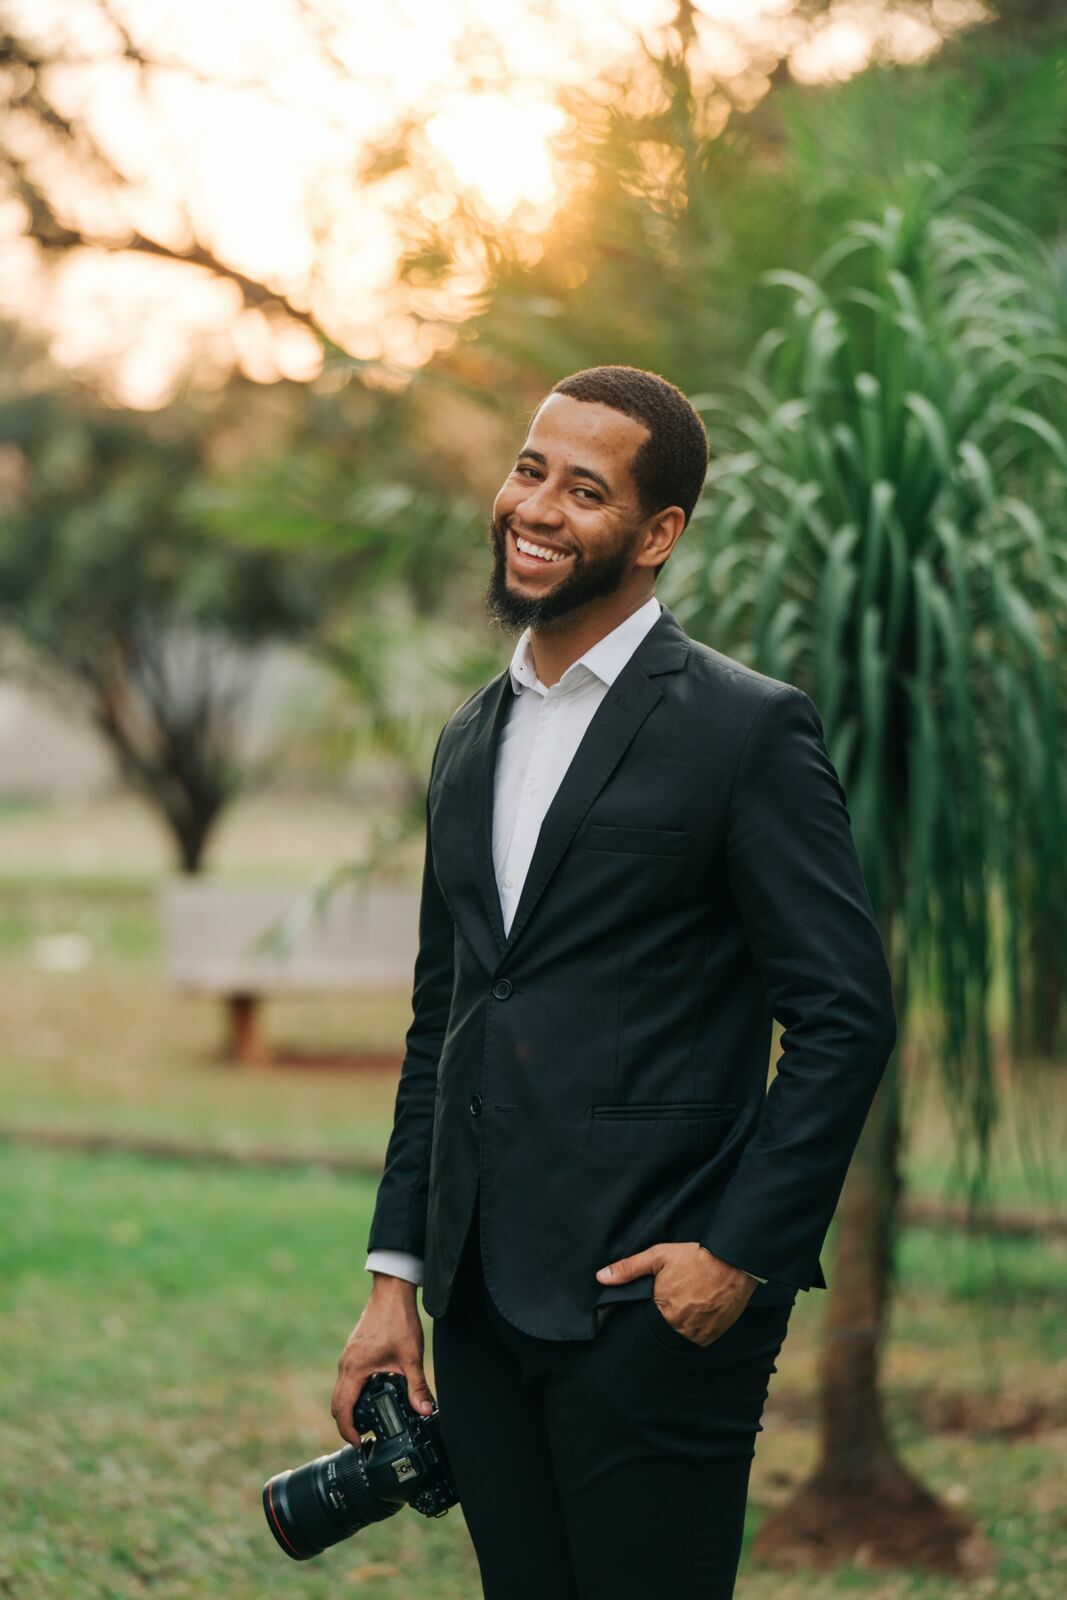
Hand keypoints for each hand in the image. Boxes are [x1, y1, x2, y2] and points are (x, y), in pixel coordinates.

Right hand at [331, 1274, 434, 1445]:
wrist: (391, 1291)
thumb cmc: (397, 1319)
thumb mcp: (411, 1357)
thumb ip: (417, 1386)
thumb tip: (425, 1410)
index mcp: (354, 1369)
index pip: (341, 1409)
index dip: (348, 1430)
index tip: (359, 1443)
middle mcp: (346, 1364)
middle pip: (337, 1403)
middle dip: (348, 1423)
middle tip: (365, 1437)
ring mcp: (348, 1357)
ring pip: (342, 1391)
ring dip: (351, 1408)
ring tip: (370, 1421)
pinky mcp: (354, 1351)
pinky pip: (348, 1379)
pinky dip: (354, 1393)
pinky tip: (372, 1396)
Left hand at [596, 1242, 758, 1347]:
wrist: (732, 1261)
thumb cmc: (694, 1258)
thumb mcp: (657, 1256)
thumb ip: (628, 1269)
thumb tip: (601, 1278)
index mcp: (663, 1311)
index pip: (646, 1323)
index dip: (650, 1313)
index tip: (657, 1303)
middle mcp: (681, 1327)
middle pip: (665, 1332)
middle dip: (666, 1320)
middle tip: (675, 1303)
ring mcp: (700, 1333)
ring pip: (683, 1338)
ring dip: (682, 1327)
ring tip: (687, 1308)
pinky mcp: (716, 1334)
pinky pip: (700, 1339)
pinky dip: (697, 1330)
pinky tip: (699, 1313)